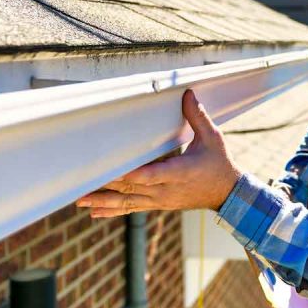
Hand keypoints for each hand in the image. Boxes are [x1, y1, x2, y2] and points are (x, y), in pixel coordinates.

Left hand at [75, 89, 242, 216]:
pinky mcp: (158, 204)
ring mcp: (161, 200)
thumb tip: (187, 94)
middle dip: (106, 185)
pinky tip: (95, 213)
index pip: (150, 175)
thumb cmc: (219, 163)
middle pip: (132, 188)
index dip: (130, 174)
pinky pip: (133, 209)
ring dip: (104, 201)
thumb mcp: (213, 138)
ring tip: (80, 200)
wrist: (227, 194)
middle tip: (82, 181)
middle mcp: (167, 190)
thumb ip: (197, 116)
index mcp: (180, 172)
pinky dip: (113, 211)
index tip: (111, 170)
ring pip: (128, 201)